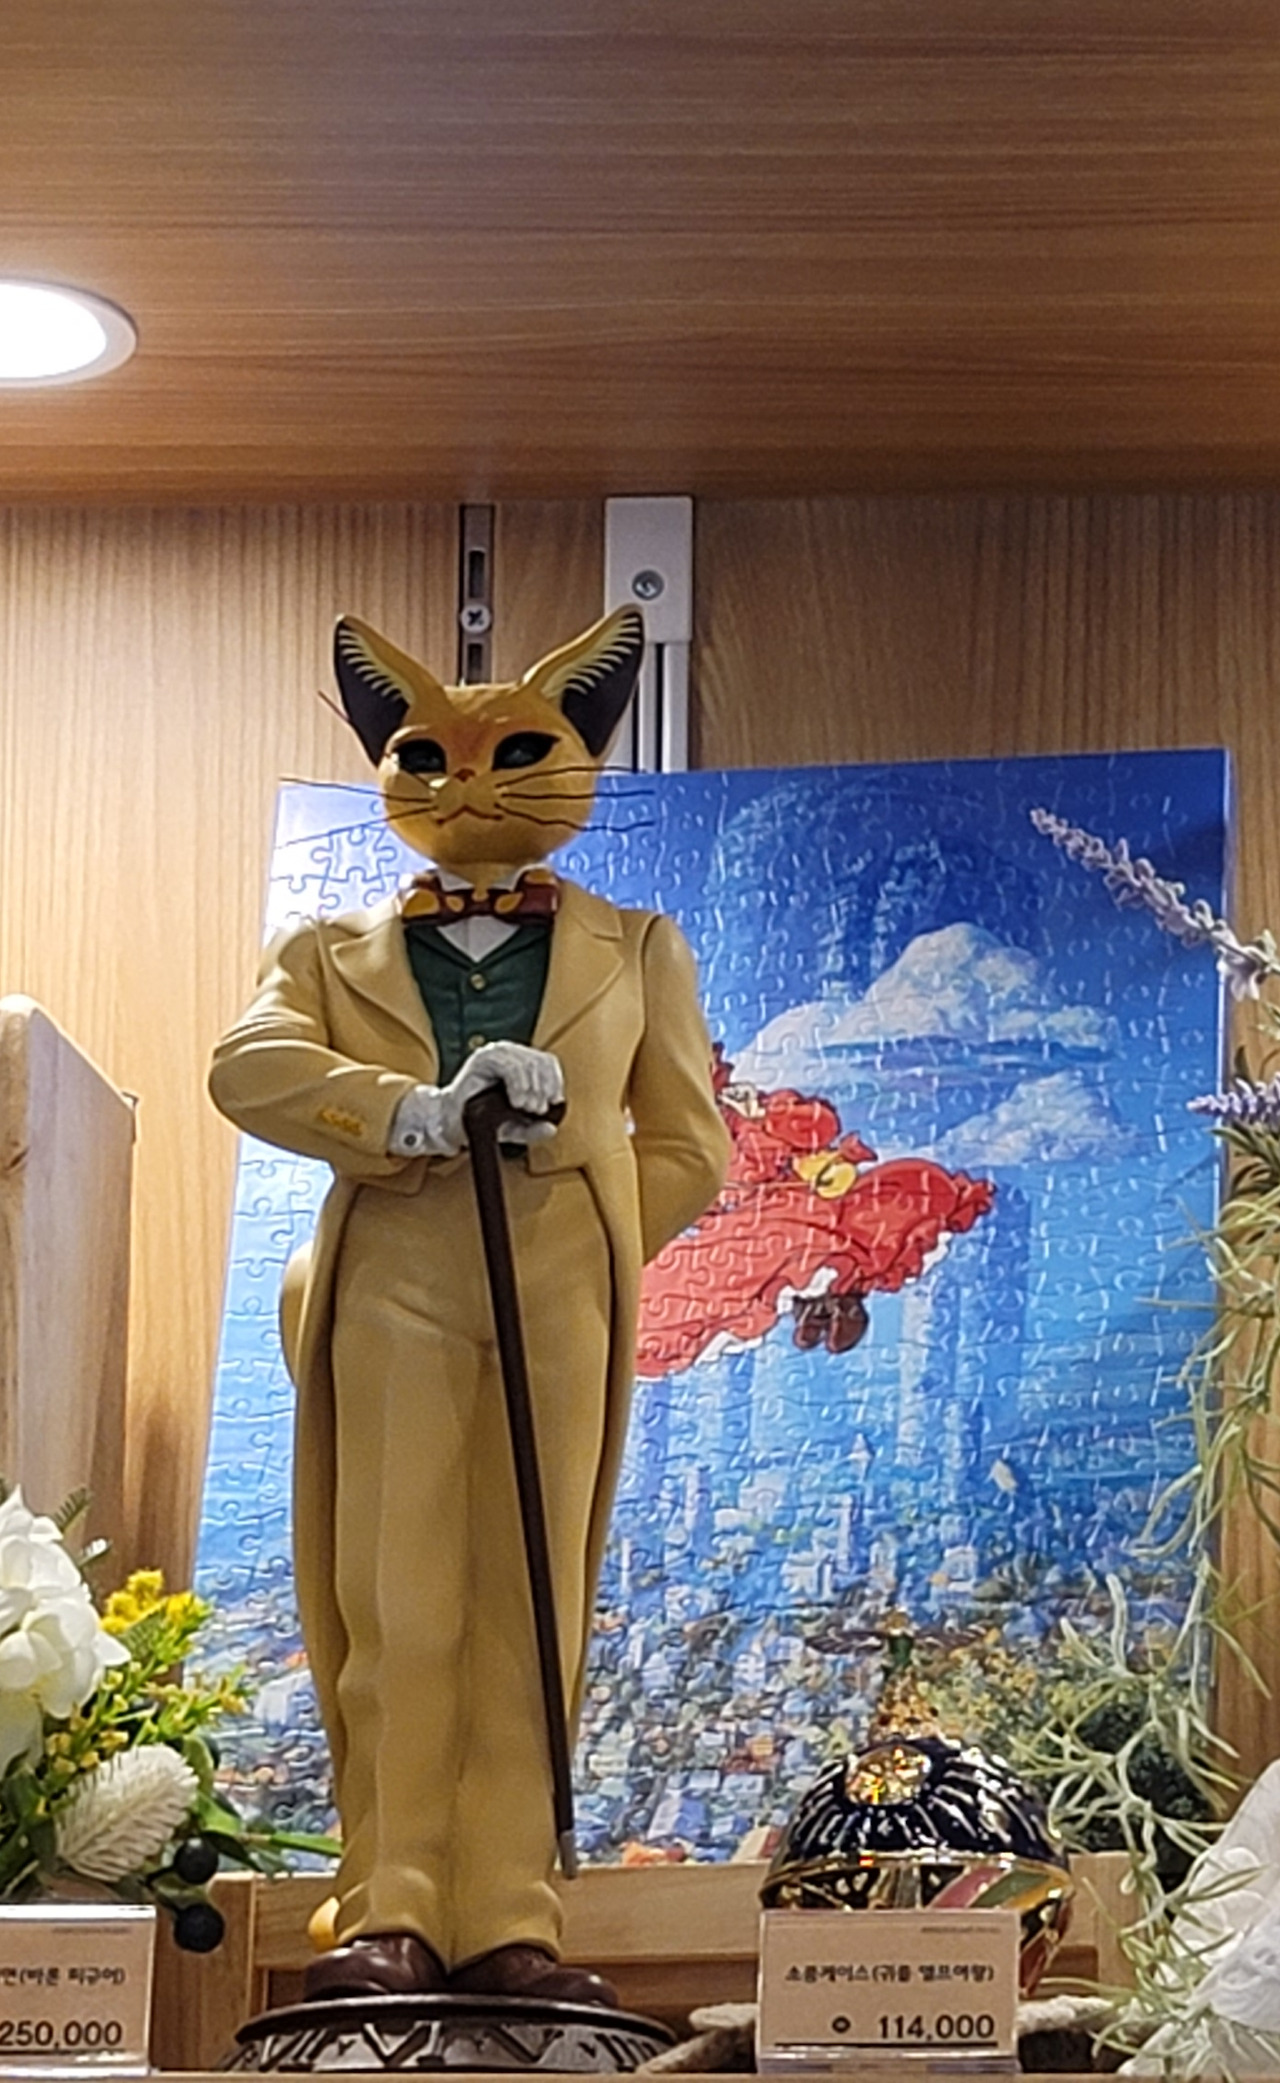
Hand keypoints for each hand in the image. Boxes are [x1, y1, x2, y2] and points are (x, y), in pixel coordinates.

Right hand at [389, 1042, 564, 1157]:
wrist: (453, 1124)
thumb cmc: (482, 1121)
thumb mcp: (514, 1128)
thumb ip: (533, 1129)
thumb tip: (552, 1128)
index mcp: (521, 1064)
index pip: (547, 1062)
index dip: (555, 1081)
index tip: (553, 1102)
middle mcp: (509, 1053)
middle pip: (539, 1061)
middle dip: (543, 1088)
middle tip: (536, 1110)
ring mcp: (495, 1053)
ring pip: (527, 1061)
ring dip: (531, 1087)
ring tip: (525, 1107)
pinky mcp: (482, 1058)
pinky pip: (510, 1064)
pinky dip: (518, 1082)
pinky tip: (516, 1099)